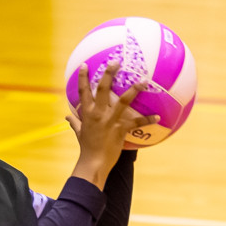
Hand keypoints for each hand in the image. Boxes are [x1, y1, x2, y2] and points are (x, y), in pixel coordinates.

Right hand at [67, 60, 151, 188]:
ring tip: (143, 81)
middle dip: (109, 73)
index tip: (84, 65)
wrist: (93, 163)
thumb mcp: (79, 133)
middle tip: (116, 61)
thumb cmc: (86, 148)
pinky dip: (147, 120)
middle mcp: (98, 114)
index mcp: (87, 113)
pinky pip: (136, 123)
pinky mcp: (120, 130)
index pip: (83, 92)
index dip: (82, 77)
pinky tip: (158, 117)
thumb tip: (67, 117)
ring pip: (123, 101)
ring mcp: (109, 121)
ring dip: (134, 90)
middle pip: (103, 89)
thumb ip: (75, 122)